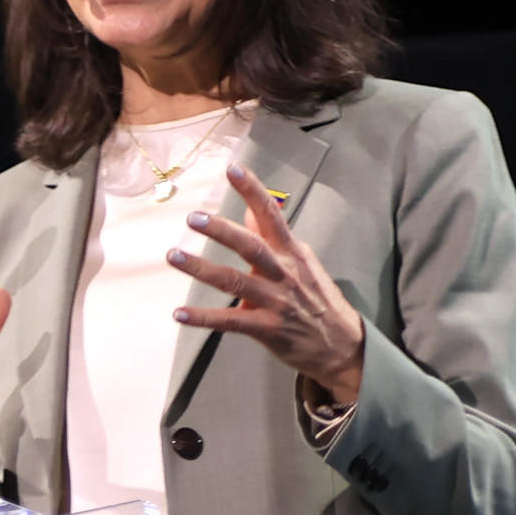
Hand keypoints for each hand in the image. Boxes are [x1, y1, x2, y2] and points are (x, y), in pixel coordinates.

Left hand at [167, 163, 364, 402]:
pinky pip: (230, 322)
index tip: (233, 170)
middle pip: (251, 246)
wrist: (341, 345)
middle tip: (194, 217)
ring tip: (174, 257)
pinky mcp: (267, 328)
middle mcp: (284, 273)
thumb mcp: (301, 262)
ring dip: (201, 268)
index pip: (272, 215)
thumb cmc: (317, 299)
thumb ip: (273, 238)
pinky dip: (203, 318)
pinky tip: (179, 315)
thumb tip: (250, 210)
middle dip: (222, 230)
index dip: (253, 191)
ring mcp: (276, 302)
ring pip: (234, 281)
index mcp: (292, 253)